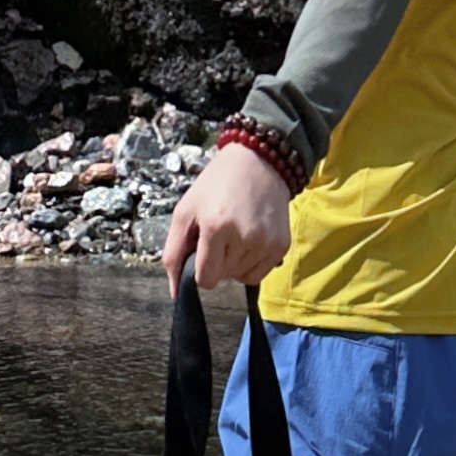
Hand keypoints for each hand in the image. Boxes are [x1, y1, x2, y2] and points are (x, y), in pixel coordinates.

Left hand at [161, 137, 295, 288]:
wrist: (258, 162)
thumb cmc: (216, 185)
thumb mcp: (185, 211)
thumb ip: (173, 253)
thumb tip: (175, 292)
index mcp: (215, 227)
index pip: (205, 279)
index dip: (199, 268)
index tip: (202, 250)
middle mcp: (244, 237)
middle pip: (222, 278)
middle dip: (216, 262)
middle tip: (219, 234)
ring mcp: (265, 243)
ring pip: (240, 277)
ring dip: (233, 263)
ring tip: (234, 234)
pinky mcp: (281, 245)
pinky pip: (258, 274)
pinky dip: (249, 264)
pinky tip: (248, 240)